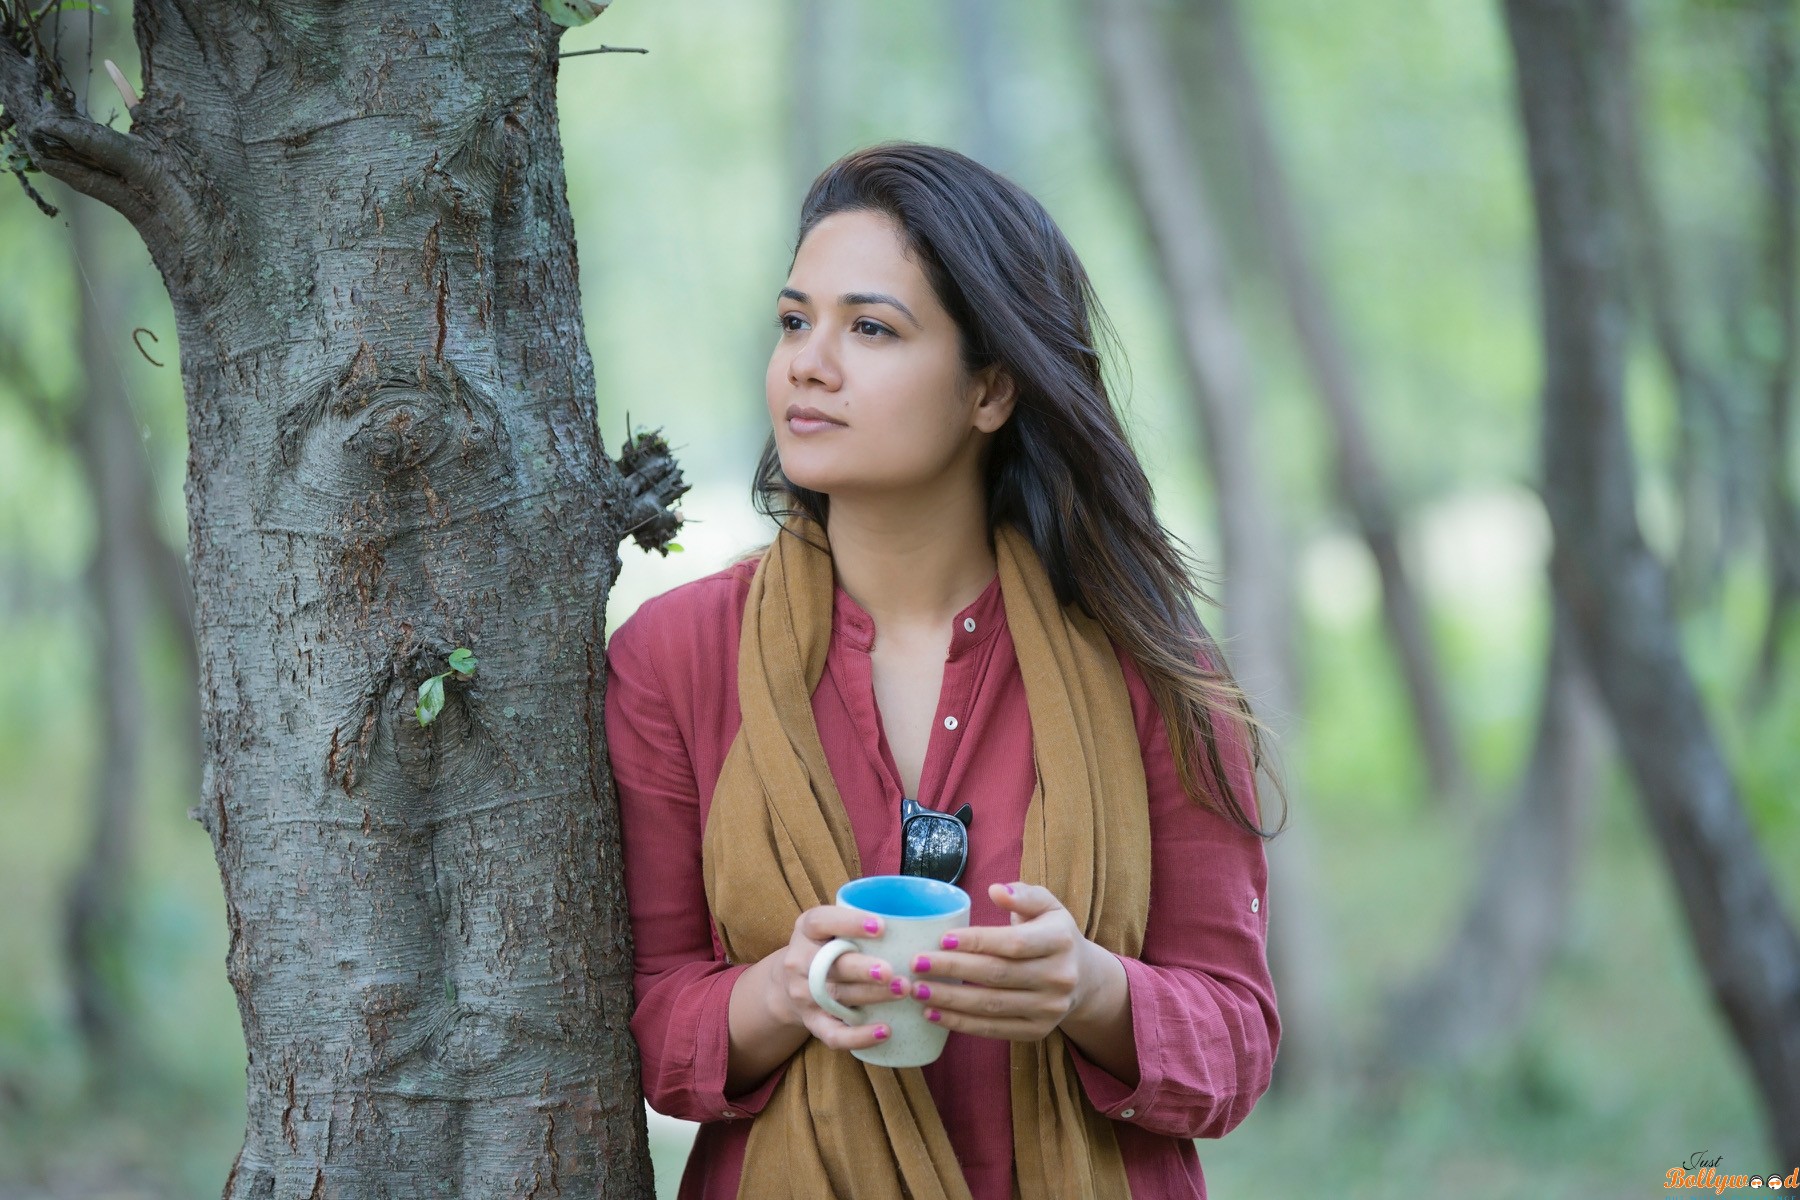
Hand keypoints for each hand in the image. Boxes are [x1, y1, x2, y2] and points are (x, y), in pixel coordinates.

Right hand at [765, 904, 906, 1052]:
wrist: (788, 985)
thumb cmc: (825, 948)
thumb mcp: (830, 927)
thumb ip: (857, 922)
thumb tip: (913, 921)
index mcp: (806, 930)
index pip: (821, 922)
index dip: (849, 923)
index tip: (881, 926)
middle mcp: (799, 961)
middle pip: (831, 965)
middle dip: (863, 968)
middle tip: (892, 970)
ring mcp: (804, 995)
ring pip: (838, 997)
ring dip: (872, 996)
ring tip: (903, 990)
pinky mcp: (813, 1022)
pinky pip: (834, 1034)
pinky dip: (860, 1036)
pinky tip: (886, 1031)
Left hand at [907, 882, 1112, 1041]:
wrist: (1083, 978)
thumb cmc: (1051, 933)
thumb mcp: (1047, 906)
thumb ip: (1023, 894)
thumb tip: (996, 890)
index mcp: (1061, 940)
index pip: (1013, 943)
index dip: (976, 942)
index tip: (941, 938)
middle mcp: (1060, 977)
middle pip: (997, 975)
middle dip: (952, 970)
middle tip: (916, 964)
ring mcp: (1050, 1009)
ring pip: (991, 1006)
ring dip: (950, 1000)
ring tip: (917, 990)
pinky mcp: (1037, 1032)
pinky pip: (994, 1030)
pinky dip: (960, 1024)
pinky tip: (933, 1014)